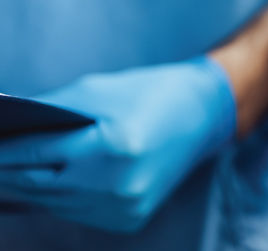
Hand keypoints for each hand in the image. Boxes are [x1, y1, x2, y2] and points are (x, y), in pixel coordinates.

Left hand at [0, 56, 234, 231]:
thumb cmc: (149, 93)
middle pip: (38, 185)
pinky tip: (45, 184)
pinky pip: (77, 212)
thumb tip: (5, 130)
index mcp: (112, 145)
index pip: (35, 155)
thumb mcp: (98, 91)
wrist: (203, 114)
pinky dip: (59, 199)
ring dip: (28, 188)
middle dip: (6, 173)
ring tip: (7, 175)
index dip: (1, 152)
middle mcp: (118, 184)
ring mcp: (125, 207)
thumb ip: (51, 111)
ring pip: (53, 203)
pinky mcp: (129, 219)